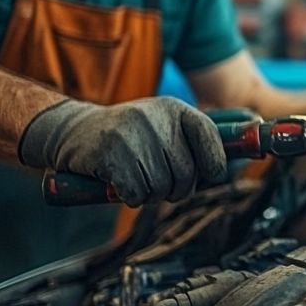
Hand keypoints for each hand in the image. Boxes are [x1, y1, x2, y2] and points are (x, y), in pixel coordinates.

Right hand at [18, 97, 227, 206]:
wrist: (71, 130)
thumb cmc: (128, 138)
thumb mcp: (163, 128)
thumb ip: (194, 142)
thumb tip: (234, 155)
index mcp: (176, 108)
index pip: (211, 139)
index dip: (213, 166)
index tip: (206, 176)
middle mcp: (156, 116)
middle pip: (186, 173)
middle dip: (175, 188)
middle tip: (158, 182)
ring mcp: (131, 132)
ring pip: (161, 187)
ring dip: (150, 194)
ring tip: (136, 179)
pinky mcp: (109, 151)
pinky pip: (136, 192)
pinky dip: (131, 197)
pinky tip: (120, 184)